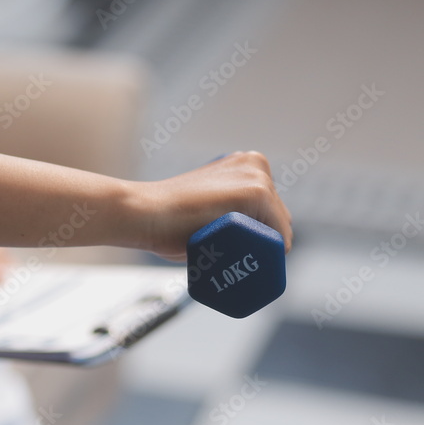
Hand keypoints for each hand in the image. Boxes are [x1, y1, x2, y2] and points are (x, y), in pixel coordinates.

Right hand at [137, 151, 292, 260]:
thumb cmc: (167, 218)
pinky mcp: (257, 192)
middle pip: (277, 218)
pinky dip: (272, 250)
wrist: (145, 213)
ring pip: (278, 227)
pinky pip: (279, 233)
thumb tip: (231, 236)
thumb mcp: (204, 206)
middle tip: (234, 260)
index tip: (238, 252)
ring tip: (234, 260)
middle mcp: (255, 164)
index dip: (258, 236)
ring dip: (264, 249)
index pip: (269, 210)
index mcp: (245, 164)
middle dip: (263, 243)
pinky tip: (251, 259)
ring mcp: (258, 176)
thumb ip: (222, 211)